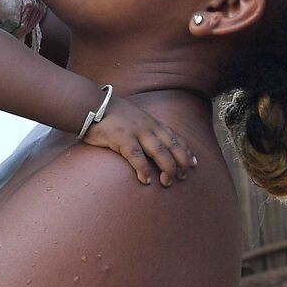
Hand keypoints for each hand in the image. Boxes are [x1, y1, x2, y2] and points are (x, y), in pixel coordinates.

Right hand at [83, 97, 200, 187]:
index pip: (175, 137)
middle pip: (172, 146)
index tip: (194, 163)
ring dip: (167, 168)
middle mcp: (148, 126)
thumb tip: (152, 143)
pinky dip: (143, 169)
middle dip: (181, 162)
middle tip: (184, 177)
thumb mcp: (135, 117)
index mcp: (152, 122)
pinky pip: (136, 156)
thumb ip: (145, 128)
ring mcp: (136, 131)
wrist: (92, 105)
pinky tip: (146, 179)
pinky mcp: (122, 138)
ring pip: (160, 152)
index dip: (186, 151)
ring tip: (167, 182)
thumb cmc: (111, 115)